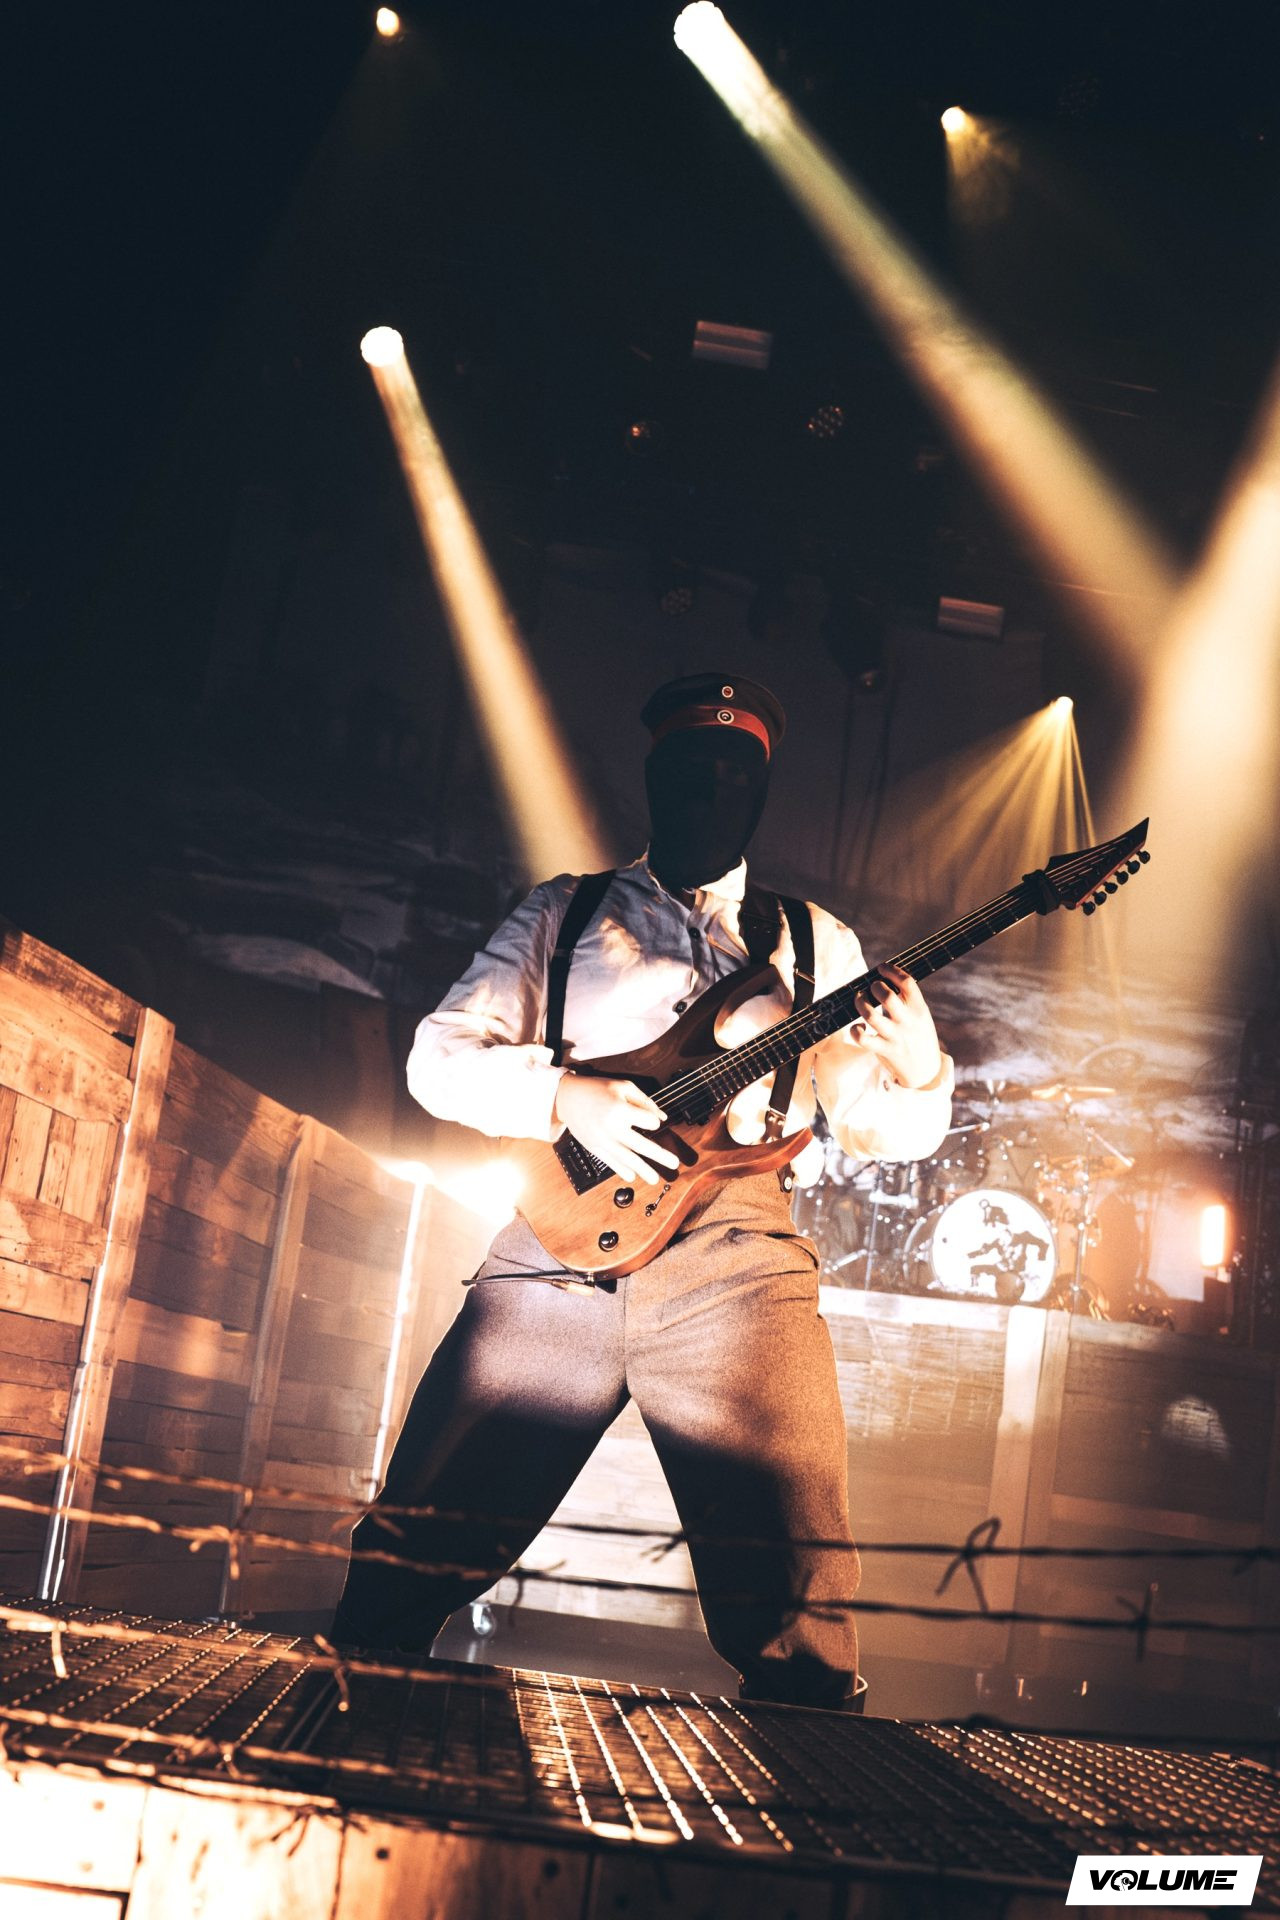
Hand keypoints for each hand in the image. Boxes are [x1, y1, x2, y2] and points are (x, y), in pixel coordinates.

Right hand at [552, 1074, 678, 1184]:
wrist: (567, 1098)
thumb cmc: (597, 1089)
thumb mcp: (623, 1087)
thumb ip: (645, 1101)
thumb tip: (663, 1117)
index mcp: (620, 1110)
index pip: (648, 1122)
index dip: (652, 1121)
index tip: (651, 1121)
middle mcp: (612, 1128)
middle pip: (641, 1145)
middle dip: (660, 1156)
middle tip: (675, 1163)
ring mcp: (603, 1141)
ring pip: (627, 1160)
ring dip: (644, 1171)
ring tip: (656, 1179)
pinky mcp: (595, 1148)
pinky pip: (611, 1163)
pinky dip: (622, 1171)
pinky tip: (632, 1176)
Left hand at [853, 963, 943, 1090]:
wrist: (926, 1070)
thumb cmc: (919, 1036)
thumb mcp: (921, 1016)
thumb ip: (907, 1001)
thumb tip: (884, 980)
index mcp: (919, 1009)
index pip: (907, 982)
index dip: (892, 971)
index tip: (881, 967)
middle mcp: (907, 1022)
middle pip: (887, 997)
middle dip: (875, 986)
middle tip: (872, 987)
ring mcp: (895, 1036)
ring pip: (871, 1015)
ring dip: (860, 1003)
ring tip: (859, 998)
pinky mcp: (884, 1050)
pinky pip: (863, 1039)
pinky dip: (855, 1030)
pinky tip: (857, 1026)